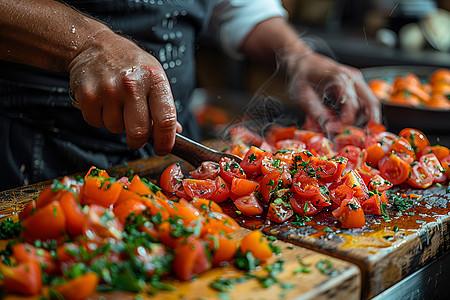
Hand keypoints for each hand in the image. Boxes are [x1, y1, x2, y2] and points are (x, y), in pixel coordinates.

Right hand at [68, 30, 179, 154]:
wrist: (96, 45)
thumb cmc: (131, 65)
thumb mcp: (154, 78)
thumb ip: (165, 106)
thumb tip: (176, 132)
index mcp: (155, 80)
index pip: (166, 120)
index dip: (166, 141)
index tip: (163, 149)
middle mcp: (132, 84)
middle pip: (139, 132)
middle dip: (139, 141)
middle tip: (137, 138)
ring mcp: (108, 89)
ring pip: (116, 129)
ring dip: (118, 125)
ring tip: (117, 106)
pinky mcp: (87, 94)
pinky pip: (96, 123)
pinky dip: (99, 119)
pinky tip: (103, 103)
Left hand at [285, 50, 380, 132]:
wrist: (303, 60)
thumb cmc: (302, 75)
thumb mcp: (303, 95)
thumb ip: (316, 112)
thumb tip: (329, 127)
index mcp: (340, 78)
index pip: (352, 106)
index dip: (345, 123)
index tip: (333, 131)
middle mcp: (352, 77)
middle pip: (371, 103)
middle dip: (370, 123)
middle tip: (362, 137)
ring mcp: (356, 80)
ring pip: (370, 103)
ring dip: (362, 118)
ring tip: (344, 126)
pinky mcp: (355, 84)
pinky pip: (364, 100)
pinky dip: (360, 113)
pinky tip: (345, 120)